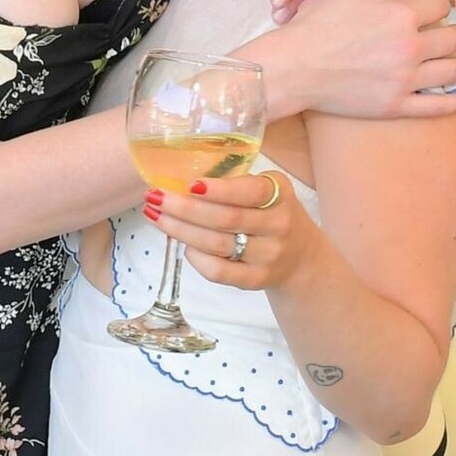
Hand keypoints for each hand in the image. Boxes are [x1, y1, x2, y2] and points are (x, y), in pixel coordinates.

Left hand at [146, 169, 320, 292]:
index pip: (251, 191)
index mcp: (279, 193)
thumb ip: (235, 183)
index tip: (190, 184)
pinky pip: (219, 271)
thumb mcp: (266, 190)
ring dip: (180, 230)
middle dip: (184, 208)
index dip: (219, 189)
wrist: (301, 258)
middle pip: (225, 219)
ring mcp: (269, 255)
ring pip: (217, 245)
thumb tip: (178, 176)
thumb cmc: (271, 213)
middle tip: (154, 197)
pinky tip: (183, 244)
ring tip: (156, 216)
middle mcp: (278, 224)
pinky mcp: (256, 279)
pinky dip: (196, 258)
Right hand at [274, 0, 455, 117]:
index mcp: (401, 16)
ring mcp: (405, 79)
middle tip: (446, 34)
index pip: (438, 6)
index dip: (436, 6)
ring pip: (451, 69)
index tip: (431, 9)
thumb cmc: (317, 24)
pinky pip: (437, 106)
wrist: (294, 65)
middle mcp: (410, 47)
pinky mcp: (397, 105)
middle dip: (452, 32)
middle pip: (450, 37)